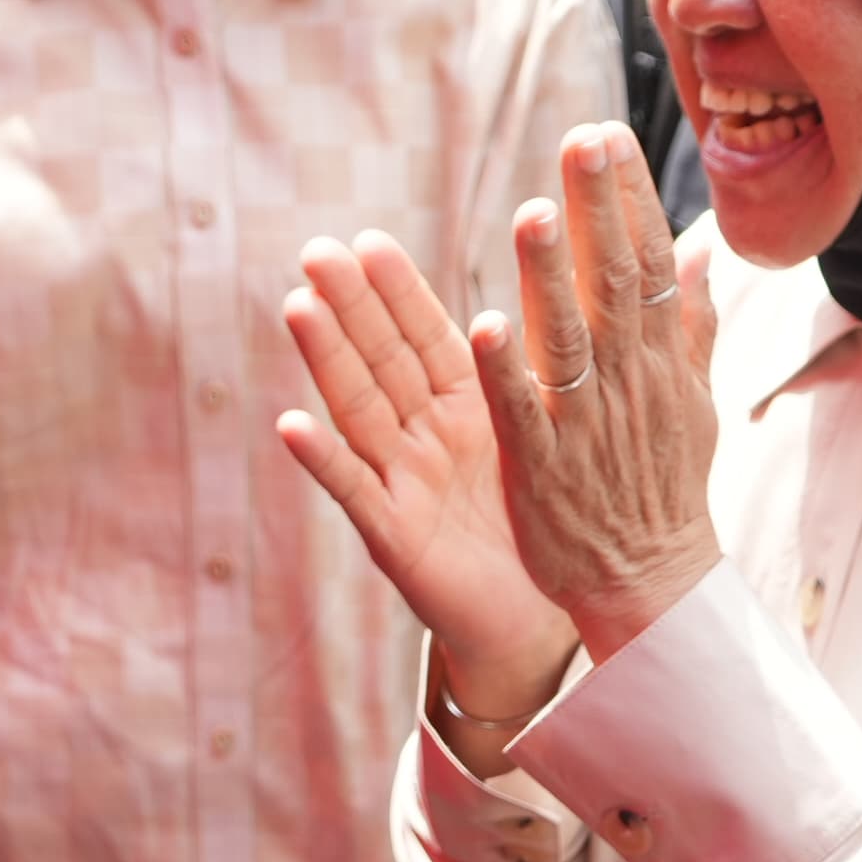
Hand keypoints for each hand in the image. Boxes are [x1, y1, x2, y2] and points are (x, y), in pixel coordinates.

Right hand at [278, 229, 578, 721]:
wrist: (532, 620)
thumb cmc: (533, 522)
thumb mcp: (534, 437)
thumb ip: (531, 374)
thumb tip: (570, 295)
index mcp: (464, 407)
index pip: (426, 337)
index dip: (397, 292)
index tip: (367, 240)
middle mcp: (422, 436)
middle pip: (382, 361)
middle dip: (350, 306)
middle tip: (317, 252)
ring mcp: (401, 482)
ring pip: (359, 410)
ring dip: (327, 360)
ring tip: (297, 307)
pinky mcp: (393, 536)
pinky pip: (355, 492)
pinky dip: (323, 459)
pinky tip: (291, 424)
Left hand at [471, 125, 722, 661]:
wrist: (651, 581)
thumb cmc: (662, 484)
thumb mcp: (691, 400)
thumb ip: (690, 324)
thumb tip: (702, 251)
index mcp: (659, 361)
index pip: (650, 263)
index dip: (629, 199)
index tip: (608, 135)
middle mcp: (629, 384)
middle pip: (616, 284)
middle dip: (598, 210)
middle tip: (582, 141)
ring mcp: (586, 427)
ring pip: (568, 341)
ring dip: (550, 276)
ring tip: (532, 213)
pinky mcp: (544, 472)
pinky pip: (522, 416)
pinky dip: (505, 373)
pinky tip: (485, 325)